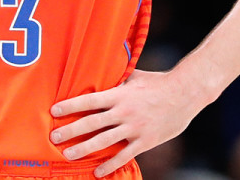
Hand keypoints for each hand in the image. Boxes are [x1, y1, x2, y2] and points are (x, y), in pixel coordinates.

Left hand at [49, 70, 203, 176]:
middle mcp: (124, 111)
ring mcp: (134, 127)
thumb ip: (117, 77)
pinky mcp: (145, 140)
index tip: (54, 110)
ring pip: (104, 141)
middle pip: (92, 123)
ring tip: (67, 155)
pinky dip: (109, 164)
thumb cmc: (158, 82)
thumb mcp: (135, 76)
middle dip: (70, 130)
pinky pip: (124, 155)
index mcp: (120, 94)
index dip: (71, 105)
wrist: (186, 93)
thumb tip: (101, 69)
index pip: (89, 100)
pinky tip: (97, 171)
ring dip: (83, 149)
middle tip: (53, 137)